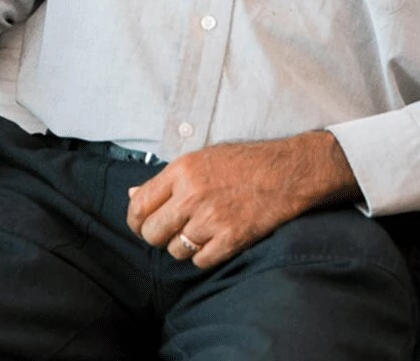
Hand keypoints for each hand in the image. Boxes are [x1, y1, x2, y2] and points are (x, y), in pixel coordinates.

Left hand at [125, 131, 358, 269]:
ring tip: (197, 232)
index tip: (141, 224)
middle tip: (169, 232)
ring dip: (182, 246)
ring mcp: (212, 219)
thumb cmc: (243, 162)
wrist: (287, 172)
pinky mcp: (232, 239)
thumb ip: (165, 179)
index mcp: (181, 171)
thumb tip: (132, 195)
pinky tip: (213, 241)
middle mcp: (192, 196)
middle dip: (156, 236)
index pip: (139, 205)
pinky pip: (201, 261)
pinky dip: (203, 256)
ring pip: (176, 250)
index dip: (135, 220)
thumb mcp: (200, 159)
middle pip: (152, 233)